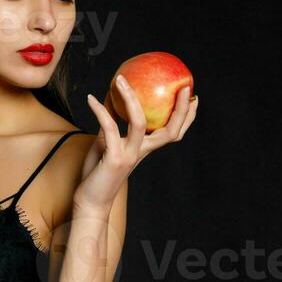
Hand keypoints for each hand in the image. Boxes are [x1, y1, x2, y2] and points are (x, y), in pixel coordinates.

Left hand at [73, 77, 197, 212]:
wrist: (90, 201)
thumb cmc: (97, 173)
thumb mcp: (106, 143)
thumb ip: (112, 123)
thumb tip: (111, 97)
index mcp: (144, 149)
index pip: (172, 132)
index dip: (186, 116)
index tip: (192, 96)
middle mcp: (141, 152)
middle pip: (170, 131)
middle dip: (181, 109)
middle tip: (184, 86)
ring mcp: (129, 155)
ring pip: (139, 123)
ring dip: (132, 98)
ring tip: (121, 79)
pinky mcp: (113, 158)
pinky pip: (109, 127)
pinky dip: (99, 110)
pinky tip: (90, 98)